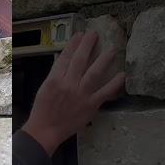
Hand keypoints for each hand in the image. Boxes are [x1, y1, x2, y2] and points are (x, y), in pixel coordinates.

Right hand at [22, 31, 124, 155]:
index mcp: (54, 79)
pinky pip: (105, 91)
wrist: (46, 129)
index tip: (80, 35)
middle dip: (87, 45)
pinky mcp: (90, 105)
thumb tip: (65, 60)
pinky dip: (114, 83)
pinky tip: (122, 75)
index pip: (65, 57)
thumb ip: (56, 74)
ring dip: (104, 59)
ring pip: (94, 73)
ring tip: (112, 49)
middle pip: (79, 60)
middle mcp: (68, 84)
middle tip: (95, 34)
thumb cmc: (43, 109)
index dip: (74, 44)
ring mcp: (80, 94)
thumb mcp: (44, 88)